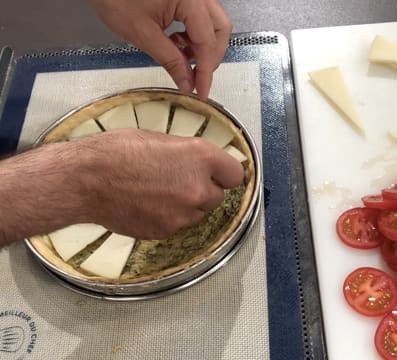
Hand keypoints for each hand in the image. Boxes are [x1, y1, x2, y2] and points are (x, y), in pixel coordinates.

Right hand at [81, 129, 243, 238]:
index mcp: (201, 157)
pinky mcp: (166, 231)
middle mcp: (198, 188)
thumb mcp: (161, 140)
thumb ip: (188, 155)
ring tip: (159, 193)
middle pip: (218, 197)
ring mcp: (183, 214)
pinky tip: (147, 205)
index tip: (218, 174)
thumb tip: (198, 164)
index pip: (236, 174)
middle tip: (180, 182)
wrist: (87, 179)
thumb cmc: (118, 151)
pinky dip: (168, 218)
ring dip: (187, 206)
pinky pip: (177, 225)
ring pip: (198, 213)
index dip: (225, 174)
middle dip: (203, 190)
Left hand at [89, 0, 231, 99]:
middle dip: (210, 57)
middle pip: (220, 30)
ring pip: (213, 23)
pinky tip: (177, 43)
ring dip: (203, 46)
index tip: (201, 91)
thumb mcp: (143, 34)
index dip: (205, 71)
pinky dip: (194, 35)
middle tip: (196, 78)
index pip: (207, 41)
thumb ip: (170, 60)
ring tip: (183, 60)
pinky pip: (201, 17)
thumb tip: (187, 83)